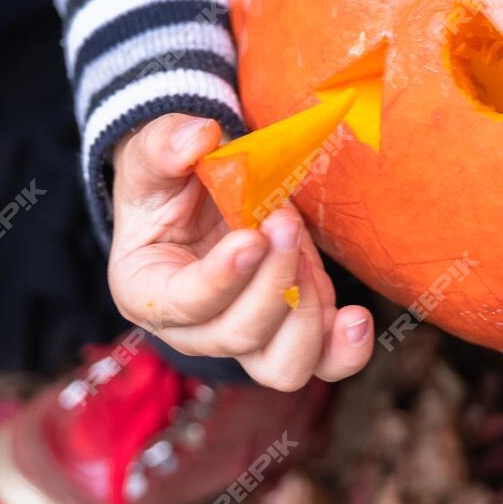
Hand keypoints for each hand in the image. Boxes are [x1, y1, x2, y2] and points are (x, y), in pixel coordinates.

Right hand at [107, 114, 374, 391]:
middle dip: (272, 283)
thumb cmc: (168, 180)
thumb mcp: (151, 157)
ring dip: (306, 315)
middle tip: (284, 222)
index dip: (222, 278)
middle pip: (237, 337)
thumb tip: (198, 137)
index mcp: (146, 291)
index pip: (184, 304)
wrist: (198, 192)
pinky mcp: (290, 331)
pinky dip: (344, 350)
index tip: (254, 236)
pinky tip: (356, 315)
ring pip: (282, 366)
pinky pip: (322, 362)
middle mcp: (193, 329)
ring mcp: (247, 337)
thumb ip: (164, 145)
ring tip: (307, 253)